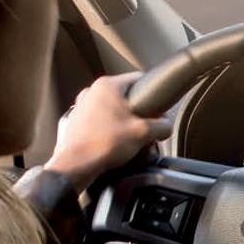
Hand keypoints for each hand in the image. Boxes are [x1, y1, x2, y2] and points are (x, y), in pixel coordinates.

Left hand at [44, 72, 172, 191]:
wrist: (77, 164)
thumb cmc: (106, 143)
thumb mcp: (144, 133)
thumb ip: (162, 126)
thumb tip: (167, 126)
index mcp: (108, 85)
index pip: (140, 79)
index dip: (155, 94)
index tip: (160, 109)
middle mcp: (92, 91)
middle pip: (127, 96)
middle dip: (140, 111)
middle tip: (147, 127)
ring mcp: (82, 105)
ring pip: (114, 108)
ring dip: (125, 120)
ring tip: (132, 137)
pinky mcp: (77, 120)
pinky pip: (102, 120)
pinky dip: (112, 128)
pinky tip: (117, 142)